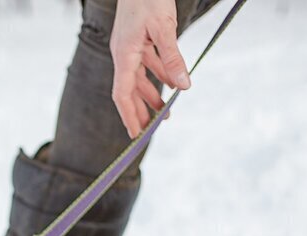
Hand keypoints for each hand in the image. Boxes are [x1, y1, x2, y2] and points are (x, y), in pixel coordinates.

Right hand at [110, 0, 191, 137]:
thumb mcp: (164, 28)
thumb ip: (172, 59)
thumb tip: (184, 87)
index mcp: (124, 55)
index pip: (122, 94)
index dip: (129, 116)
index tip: (136, 135)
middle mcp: (123, 54)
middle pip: (128, 92)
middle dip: (139, 113)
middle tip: (149, 133)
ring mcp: (129, 48)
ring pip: (138, 80)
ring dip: (150, 97)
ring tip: (165, 114)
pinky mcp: (137, 40)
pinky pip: (147, 65)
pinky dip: (158, 77)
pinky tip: (172, 85)